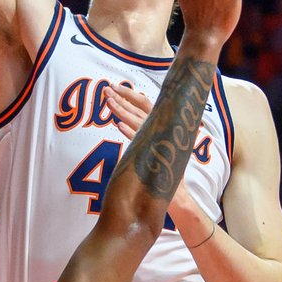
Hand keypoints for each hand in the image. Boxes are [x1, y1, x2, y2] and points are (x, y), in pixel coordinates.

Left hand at [104, 82, 196, 216]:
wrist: (174, 194)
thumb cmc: (162, 168)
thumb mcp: (152, 145)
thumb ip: (141, 132)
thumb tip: (124, 121)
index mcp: (161, 124)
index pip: (144, 103)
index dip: (129, 94)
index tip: (114, 87)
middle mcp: (161, 128)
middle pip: (140, 107)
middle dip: (123, 96)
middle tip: (107, 88)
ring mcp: (158, 140)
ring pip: (138, 121)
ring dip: (122, 110)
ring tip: (108, 102)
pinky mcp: (155, 154)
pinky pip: (140, 141)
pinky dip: (130, 132)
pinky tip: (119, 125)